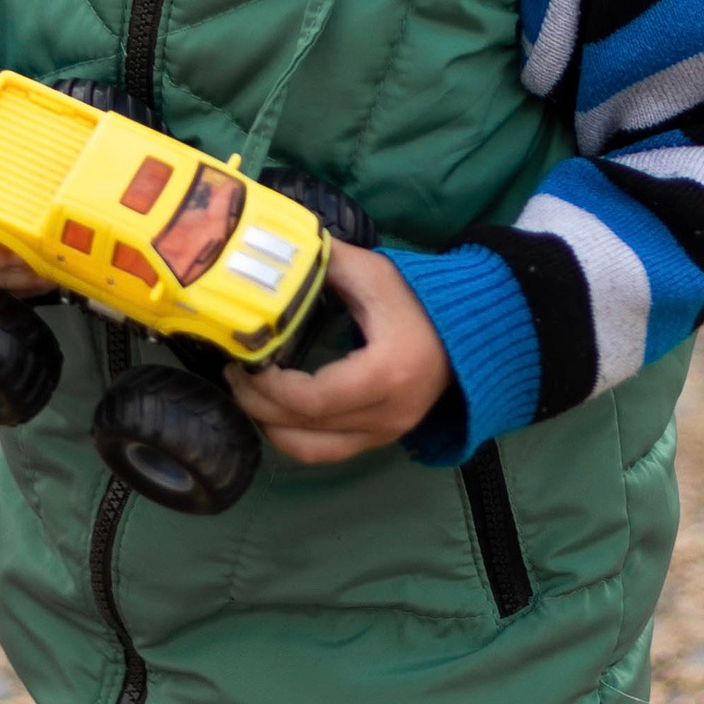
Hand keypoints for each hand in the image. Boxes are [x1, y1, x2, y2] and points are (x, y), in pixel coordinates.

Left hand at [236, 237, 450, 464]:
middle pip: (305, 427)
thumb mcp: (372, 273)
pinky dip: (293, 438)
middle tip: (234, 373)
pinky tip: (275, 412)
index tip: (245, 360)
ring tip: (248, 395)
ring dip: (271, 427)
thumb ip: (322, 262)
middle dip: (258, 404)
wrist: (470, 330)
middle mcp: (387, 415)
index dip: (268, 388)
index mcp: (386, 374)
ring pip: (311, 451)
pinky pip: (327, 453)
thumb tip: (273, 250)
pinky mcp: (382, 440)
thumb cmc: (420, 299)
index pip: (312, 399)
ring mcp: (386, 434)